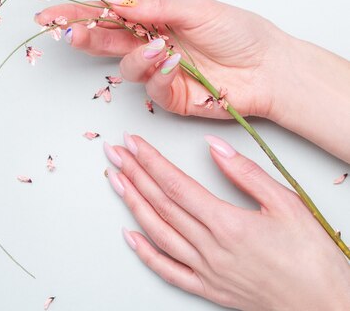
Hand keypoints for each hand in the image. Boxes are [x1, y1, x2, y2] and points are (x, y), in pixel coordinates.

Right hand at [35, 0, 290, 118]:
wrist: (270, 67)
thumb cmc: (241, 33)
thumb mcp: (196, 8)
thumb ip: (152, 7)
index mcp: (156, 20)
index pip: (110, 15)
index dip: (79, 14)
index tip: (50, 16)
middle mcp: (153, 45)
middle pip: (107, 41)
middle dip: (85, 36)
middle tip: (68, 33)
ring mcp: (160, 73)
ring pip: (126, 67)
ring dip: (136, 57)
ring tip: (161, 47)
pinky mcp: (170, 97)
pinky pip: (151, 88)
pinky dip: (159, 74)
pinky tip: (174, 63)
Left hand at [103, 134, 349, 309]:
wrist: (325, 306)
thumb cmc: (312, 258)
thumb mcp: (288, 205)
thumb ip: (247, 173)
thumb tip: (214, 146)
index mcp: (228, 224)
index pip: (176, 184)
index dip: (150, 161)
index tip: (133, 143)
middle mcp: (210, 248)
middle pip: (161, 204)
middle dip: (133, 174)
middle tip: (114, 153)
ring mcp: (205, 270)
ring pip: (158, 233)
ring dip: (132, 204)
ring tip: (115, 181)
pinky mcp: (207, 289)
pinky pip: (167, 271)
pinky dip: (145, 253)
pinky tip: (129, 235)